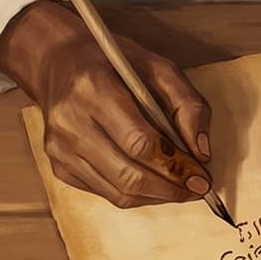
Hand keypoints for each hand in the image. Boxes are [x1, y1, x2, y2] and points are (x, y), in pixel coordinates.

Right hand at [0, 0, 211, 207]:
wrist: (59, 63)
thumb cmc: (113, 62)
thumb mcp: (158, 67)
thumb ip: (188, 104)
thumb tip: (201, 153)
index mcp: (93, 88)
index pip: (140, 142)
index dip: (176, 165)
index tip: (202, 176)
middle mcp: (70, 121)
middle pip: (129, 175)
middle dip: (170, 189)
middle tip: (196, 189)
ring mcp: (59, 148)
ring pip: (118, 192)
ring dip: (156, 197)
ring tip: (180, 189)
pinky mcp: (58, 165)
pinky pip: (104, 193)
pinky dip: (135, 195)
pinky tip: (152, 183)